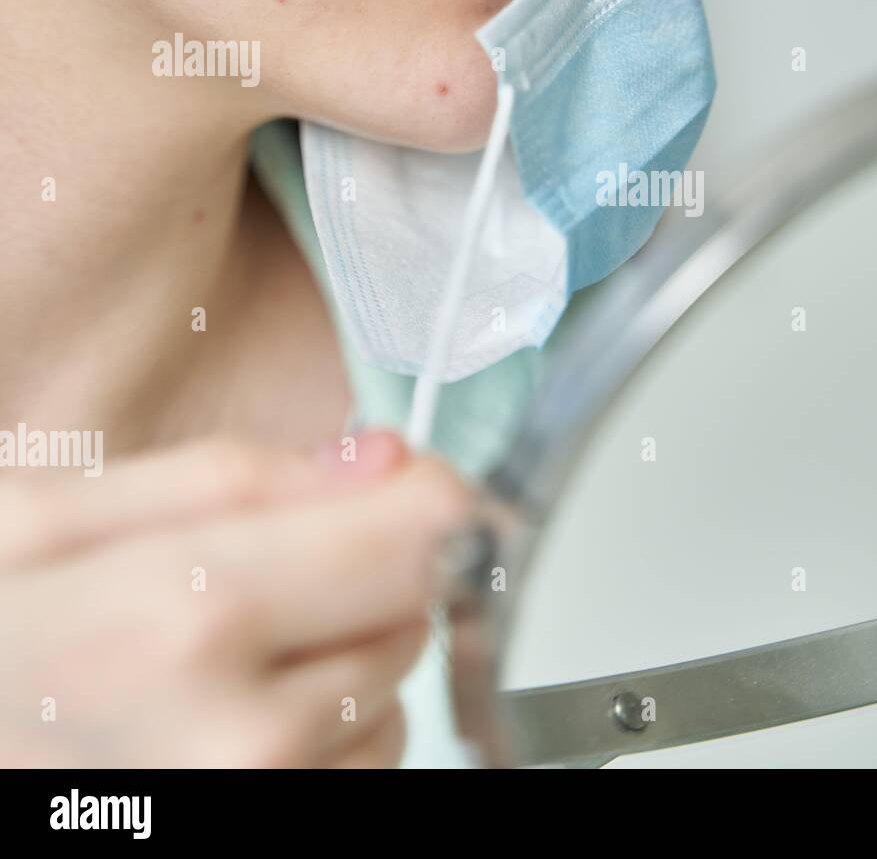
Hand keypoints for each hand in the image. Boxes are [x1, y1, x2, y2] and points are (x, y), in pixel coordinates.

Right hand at [0, 431, 474, 767]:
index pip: (418, 540)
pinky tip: (233, 720)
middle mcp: (243, 742)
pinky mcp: (274, 844)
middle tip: (262, 571)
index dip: (426, 494)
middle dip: (366, 575)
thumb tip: (385, 460)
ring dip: (346, 662)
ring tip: (224, 659)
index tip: (409, 483)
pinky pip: (363, 771)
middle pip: (414, 613)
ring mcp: (257, 813)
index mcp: (187, 618)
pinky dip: (327, 737)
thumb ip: (234, 476)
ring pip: (395, 697)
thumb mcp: (44, 518)